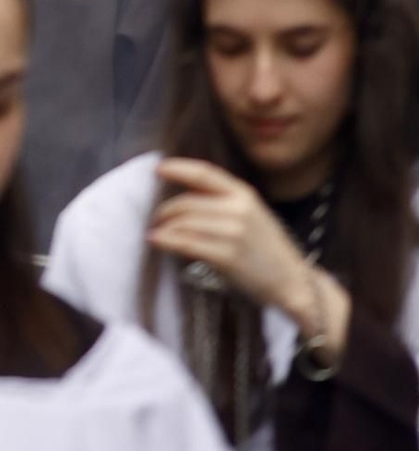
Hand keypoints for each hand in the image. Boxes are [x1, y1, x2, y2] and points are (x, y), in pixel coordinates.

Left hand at [149, 159, 319, 318]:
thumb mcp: (251, 214)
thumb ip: (223, 201)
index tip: (158, 169)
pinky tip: (157, 241)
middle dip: (166, 210)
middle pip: (188, 202)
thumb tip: (184, 195)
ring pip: (185, 222)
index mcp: (244, 193)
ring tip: (156, 232)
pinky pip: (188, 243)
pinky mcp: (229, 257)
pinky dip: (167, 241)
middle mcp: (239, 209)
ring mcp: (234, 233)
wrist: (294, 282)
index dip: (178, 168)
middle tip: (156, 218)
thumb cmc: (268, 248)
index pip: (204, 173)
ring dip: (165, 227)